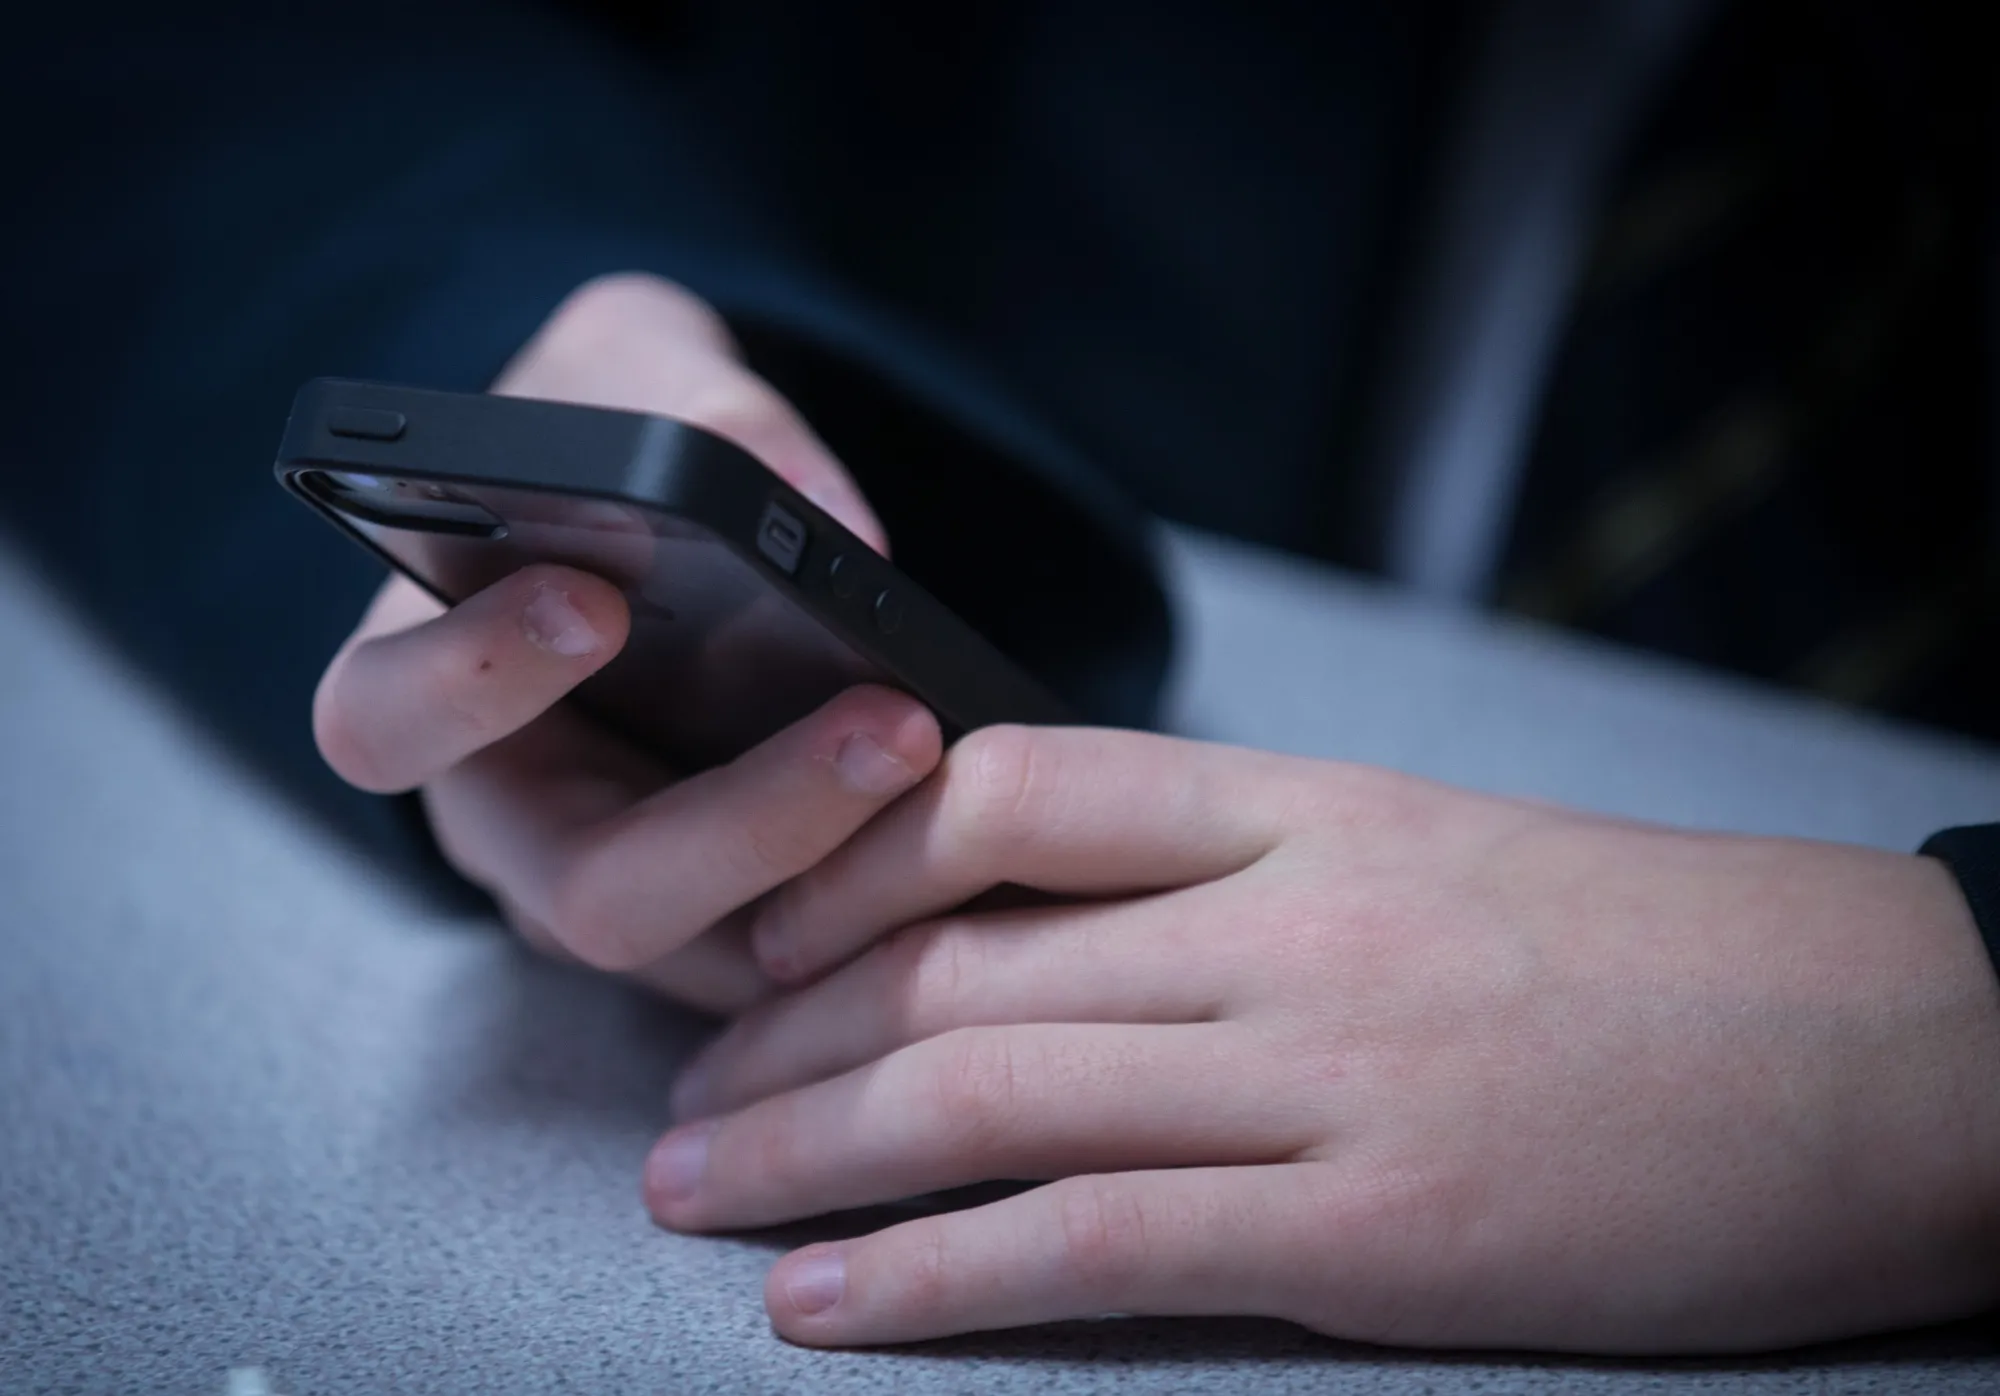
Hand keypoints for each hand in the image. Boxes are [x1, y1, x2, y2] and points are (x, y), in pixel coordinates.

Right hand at [313, 273, 937, 1013]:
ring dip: (850, 875)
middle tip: (886, 720)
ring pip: (722, 956)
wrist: (680, 514)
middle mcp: (517, 819)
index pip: (383, 723)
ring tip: (962, 762)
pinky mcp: (740, 929)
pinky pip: (809, 964)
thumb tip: (823, 512)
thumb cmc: (612, 433)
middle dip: (746, 822)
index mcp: (428, 688)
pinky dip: (896, 910)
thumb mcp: (632, 367)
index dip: (470, 681)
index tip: (592, 600)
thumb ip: (691, 400)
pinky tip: (992, 833)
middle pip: (589, 895)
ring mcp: (632, 891)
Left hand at [649, 726, 1999, 1349]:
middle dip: (781, 1034)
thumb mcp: (1430, 850)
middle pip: (961, 959)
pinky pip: (1094, 1246)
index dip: (848, 857)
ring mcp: (1325, 1075)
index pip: (1012, 787)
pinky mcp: (1372, 1236)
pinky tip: (822, 1306)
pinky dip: (930, 1279)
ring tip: (689, 1194)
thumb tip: (1061, 917)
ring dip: (807, 1150)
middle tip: (676, 1095)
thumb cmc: (1655, 952)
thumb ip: (1244, 870)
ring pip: (991, 1095)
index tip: (761, 932)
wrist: (1888, 1047)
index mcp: (1306, 806)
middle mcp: (1288, 923)